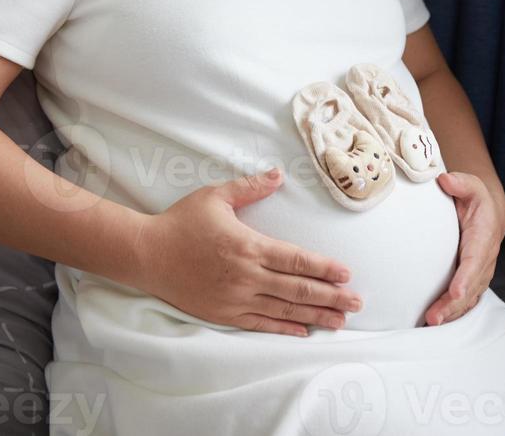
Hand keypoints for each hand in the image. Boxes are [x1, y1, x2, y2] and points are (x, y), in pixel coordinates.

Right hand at [137, 169, 363, 336]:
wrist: (148, 254)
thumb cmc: (182, 221)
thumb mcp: (216, 196)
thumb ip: (250, 187)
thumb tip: (278, 175)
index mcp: (248, 245)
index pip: (295, 259)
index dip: (324, 268)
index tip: (346, 274)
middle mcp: (246, 275)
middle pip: (297, 289)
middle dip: (330, 296)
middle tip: (356, 303)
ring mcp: (235, 298)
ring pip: (284, 310)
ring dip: (315, 315)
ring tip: (340, 320)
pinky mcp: (224, 313)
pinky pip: (260, 324)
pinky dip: (284, 328)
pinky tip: (303, 331)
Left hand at [423, 171, 504, 326]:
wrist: (489, 214)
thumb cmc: (476, 200)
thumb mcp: (470, 185)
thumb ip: (460, 183)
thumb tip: (445, 181)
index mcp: (483, 238)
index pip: (475, 261)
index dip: (466, 278)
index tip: (456, 291)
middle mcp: (484, 261)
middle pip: (470, 288)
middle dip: (453, 305)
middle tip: (434, 317)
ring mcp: (479, 274)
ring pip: (467, 299)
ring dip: (450, 313)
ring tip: (430, 323)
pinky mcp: (472, 281)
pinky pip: (464, 301)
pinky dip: (452, 313)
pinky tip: (436, 322)